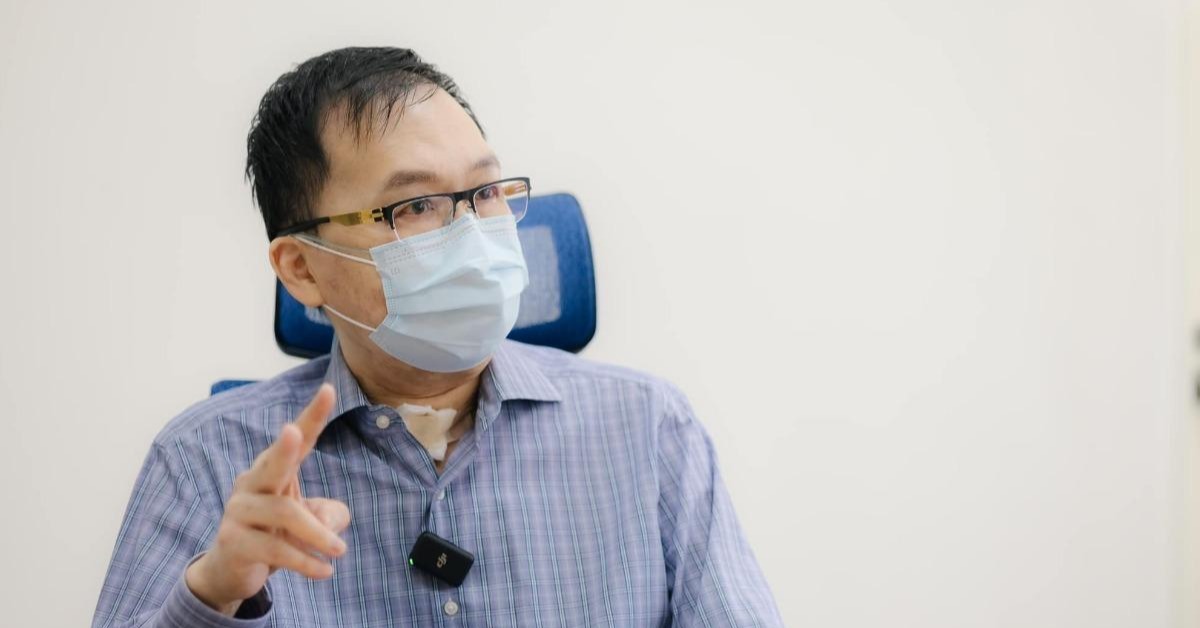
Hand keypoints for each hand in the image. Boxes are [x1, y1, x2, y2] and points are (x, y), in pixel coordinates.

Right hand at [185, 383, 350, 615]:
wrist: (232, 570)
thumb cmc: (275, 534)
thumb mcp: (309, 521)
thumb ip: (329, 515)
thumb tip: (332, 525)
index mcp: (272, 470)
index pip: (297, 440)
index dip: (312, 417)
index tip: (330, 390)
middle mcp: (252, 484)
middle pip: (272, 462)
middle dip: (285, 446)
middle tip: (296, 432)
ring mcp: (239, 512)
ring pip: (286, 514)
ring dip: (318, 535)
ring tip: (340, 550)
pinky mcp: (235, 541)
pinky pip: (277, 549)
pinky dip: (305, 561)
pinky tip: (324, 570)